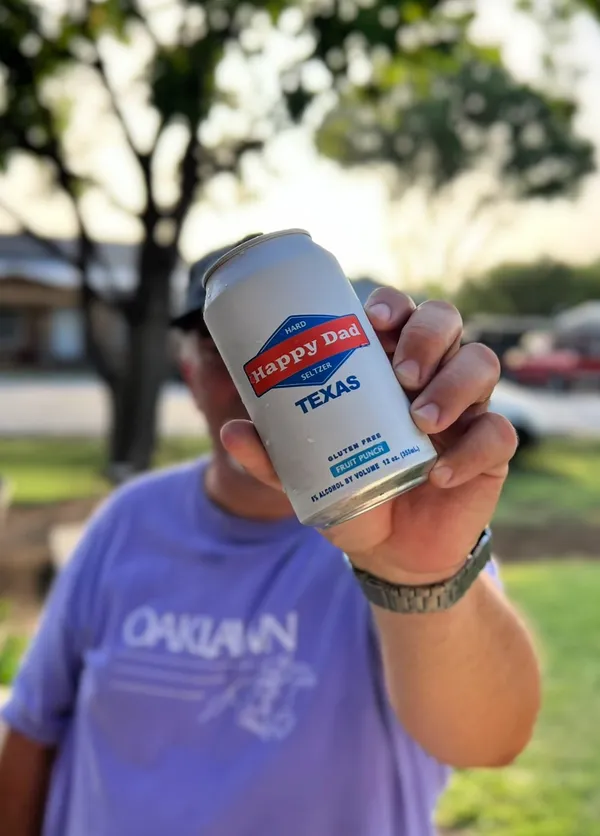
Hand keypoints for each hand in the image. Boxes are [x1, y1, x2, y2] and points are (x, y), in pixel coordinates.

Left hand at [221, 288, 516, 584]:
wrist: (388, 551)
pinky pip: (498, 434)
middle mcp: (431, 376)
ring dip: (454, 383)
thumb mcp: (306, 475)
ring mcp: (465, 410)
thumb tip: (231, 430)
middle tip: (399, 373)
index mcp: (387, 367)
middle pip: (447, 322)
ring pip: (481, 363)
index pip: (400, 313)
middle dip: (427, 335)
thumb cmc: (350, 492)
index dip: (393, 303)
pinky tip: (438, 474)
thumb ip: (272, 455)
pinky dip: (472, 450)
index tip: (372, 318)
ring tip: (419, 419)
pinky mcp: (489, 451)